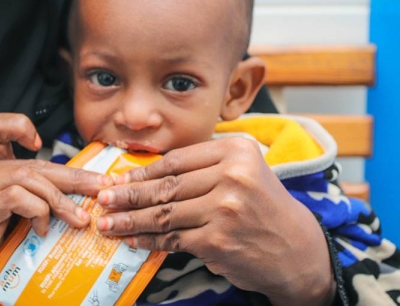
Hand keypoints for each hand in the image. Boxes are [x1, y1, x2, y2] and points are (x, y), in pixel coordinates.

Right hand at [0, 113, 112, 304]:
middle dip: (70, 177)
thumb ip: (45, 187)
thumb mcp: (30, 207)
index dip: (16, 125)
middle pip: (28, 164)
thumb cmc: (7, 243)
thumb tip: (92, 182)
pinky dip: (38, 211)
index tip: (39, 144)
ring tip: (76, 219)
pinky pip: (15, 197)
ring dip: (59, 199)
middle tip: (98, 189)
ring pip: (25, 179)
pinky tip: (42, 229)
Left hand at [95, 137, 334, 305]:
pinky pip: (173, 238)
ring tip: (107, 223)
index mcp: (236, 151)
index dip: (143, 171)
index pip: (177, 160)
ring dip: (130, 220)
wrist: (296, 248)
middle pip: (167, 186)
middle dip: (129, 194)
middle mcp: (233, 176)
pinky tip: (132, 240)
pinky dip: (148, 241)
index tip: (120, 178)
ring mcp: (225, 209)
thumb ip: (204, 167)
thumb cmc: (264, 207)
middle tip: (103, 199)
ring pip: (164, 213)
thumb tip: (148, 174)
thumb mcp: (244, 172)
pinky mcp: (218, 240)